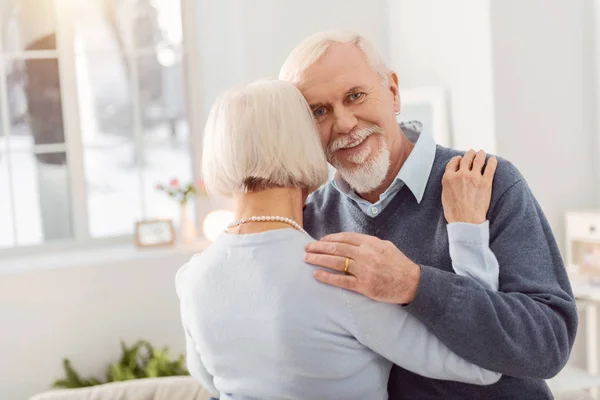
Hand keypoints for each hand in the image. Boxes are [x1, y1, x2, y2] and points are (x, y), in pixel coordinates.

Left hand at [304, 232, 420, 303]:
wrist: (412, 283)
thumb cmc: (399, 264)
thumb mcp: (386, 246)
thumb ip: (368, 242)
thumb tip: (351, 241)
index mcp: (370, 243)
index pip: (345, 238)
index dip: (330, 238)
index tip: (320, 240)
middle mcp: (365, 254)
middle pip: (336, 248)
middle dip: (319, 247)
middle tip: (306, 248)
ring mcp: (363, 270)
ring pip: (336, 262)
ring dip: (319, 259)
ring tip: (307, 258)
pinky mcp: (364, 286)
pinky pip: (341, 281)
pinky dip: (328, 277)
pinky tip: (317, 275)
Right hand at [442, 149, 497, 223]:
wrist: (466, 220)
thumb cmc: (454, 212)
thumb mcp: (444, 196)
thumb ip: (448, 185)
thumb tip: (451, 181)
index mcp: (448, 178)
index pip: (453, 162)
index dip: (457, 159)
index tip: (460, 159)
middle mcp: (460, 174)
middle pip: (466, 158)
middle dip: (469, 154)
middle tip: (472, 153)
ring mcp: (474, 177)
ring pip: (478, 160)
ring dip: (480, 154)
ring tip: (481, 153)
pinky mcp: (486, 182)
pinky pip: (490, 167)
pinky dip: (492, 162)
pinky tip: (493, 159)